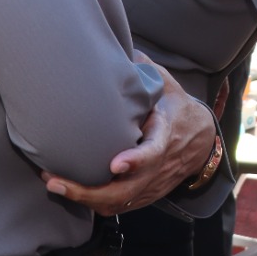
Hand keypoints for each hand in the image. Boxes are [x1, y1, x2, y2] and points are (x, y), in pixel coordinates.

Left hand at [42, 55, 216, 215]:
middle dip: (88, 191)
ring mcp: (153, 184)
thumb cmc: (176, 108)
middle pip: (126, 190)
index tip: (115, 164)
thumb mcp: (167, 86)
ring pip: (119, 203)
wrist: (202, 141)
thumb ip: (145, 70)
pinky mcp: (146, 195)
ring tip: (54, 183)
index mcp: (167, 136)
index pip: (154, 153)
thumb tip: (122, 48)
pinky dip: (93, 203)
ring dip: (84, 199)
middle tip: (56, 181)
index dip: (136, 160)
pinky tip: (69, 190)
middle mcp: (160, 166)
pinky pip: (119, 207)